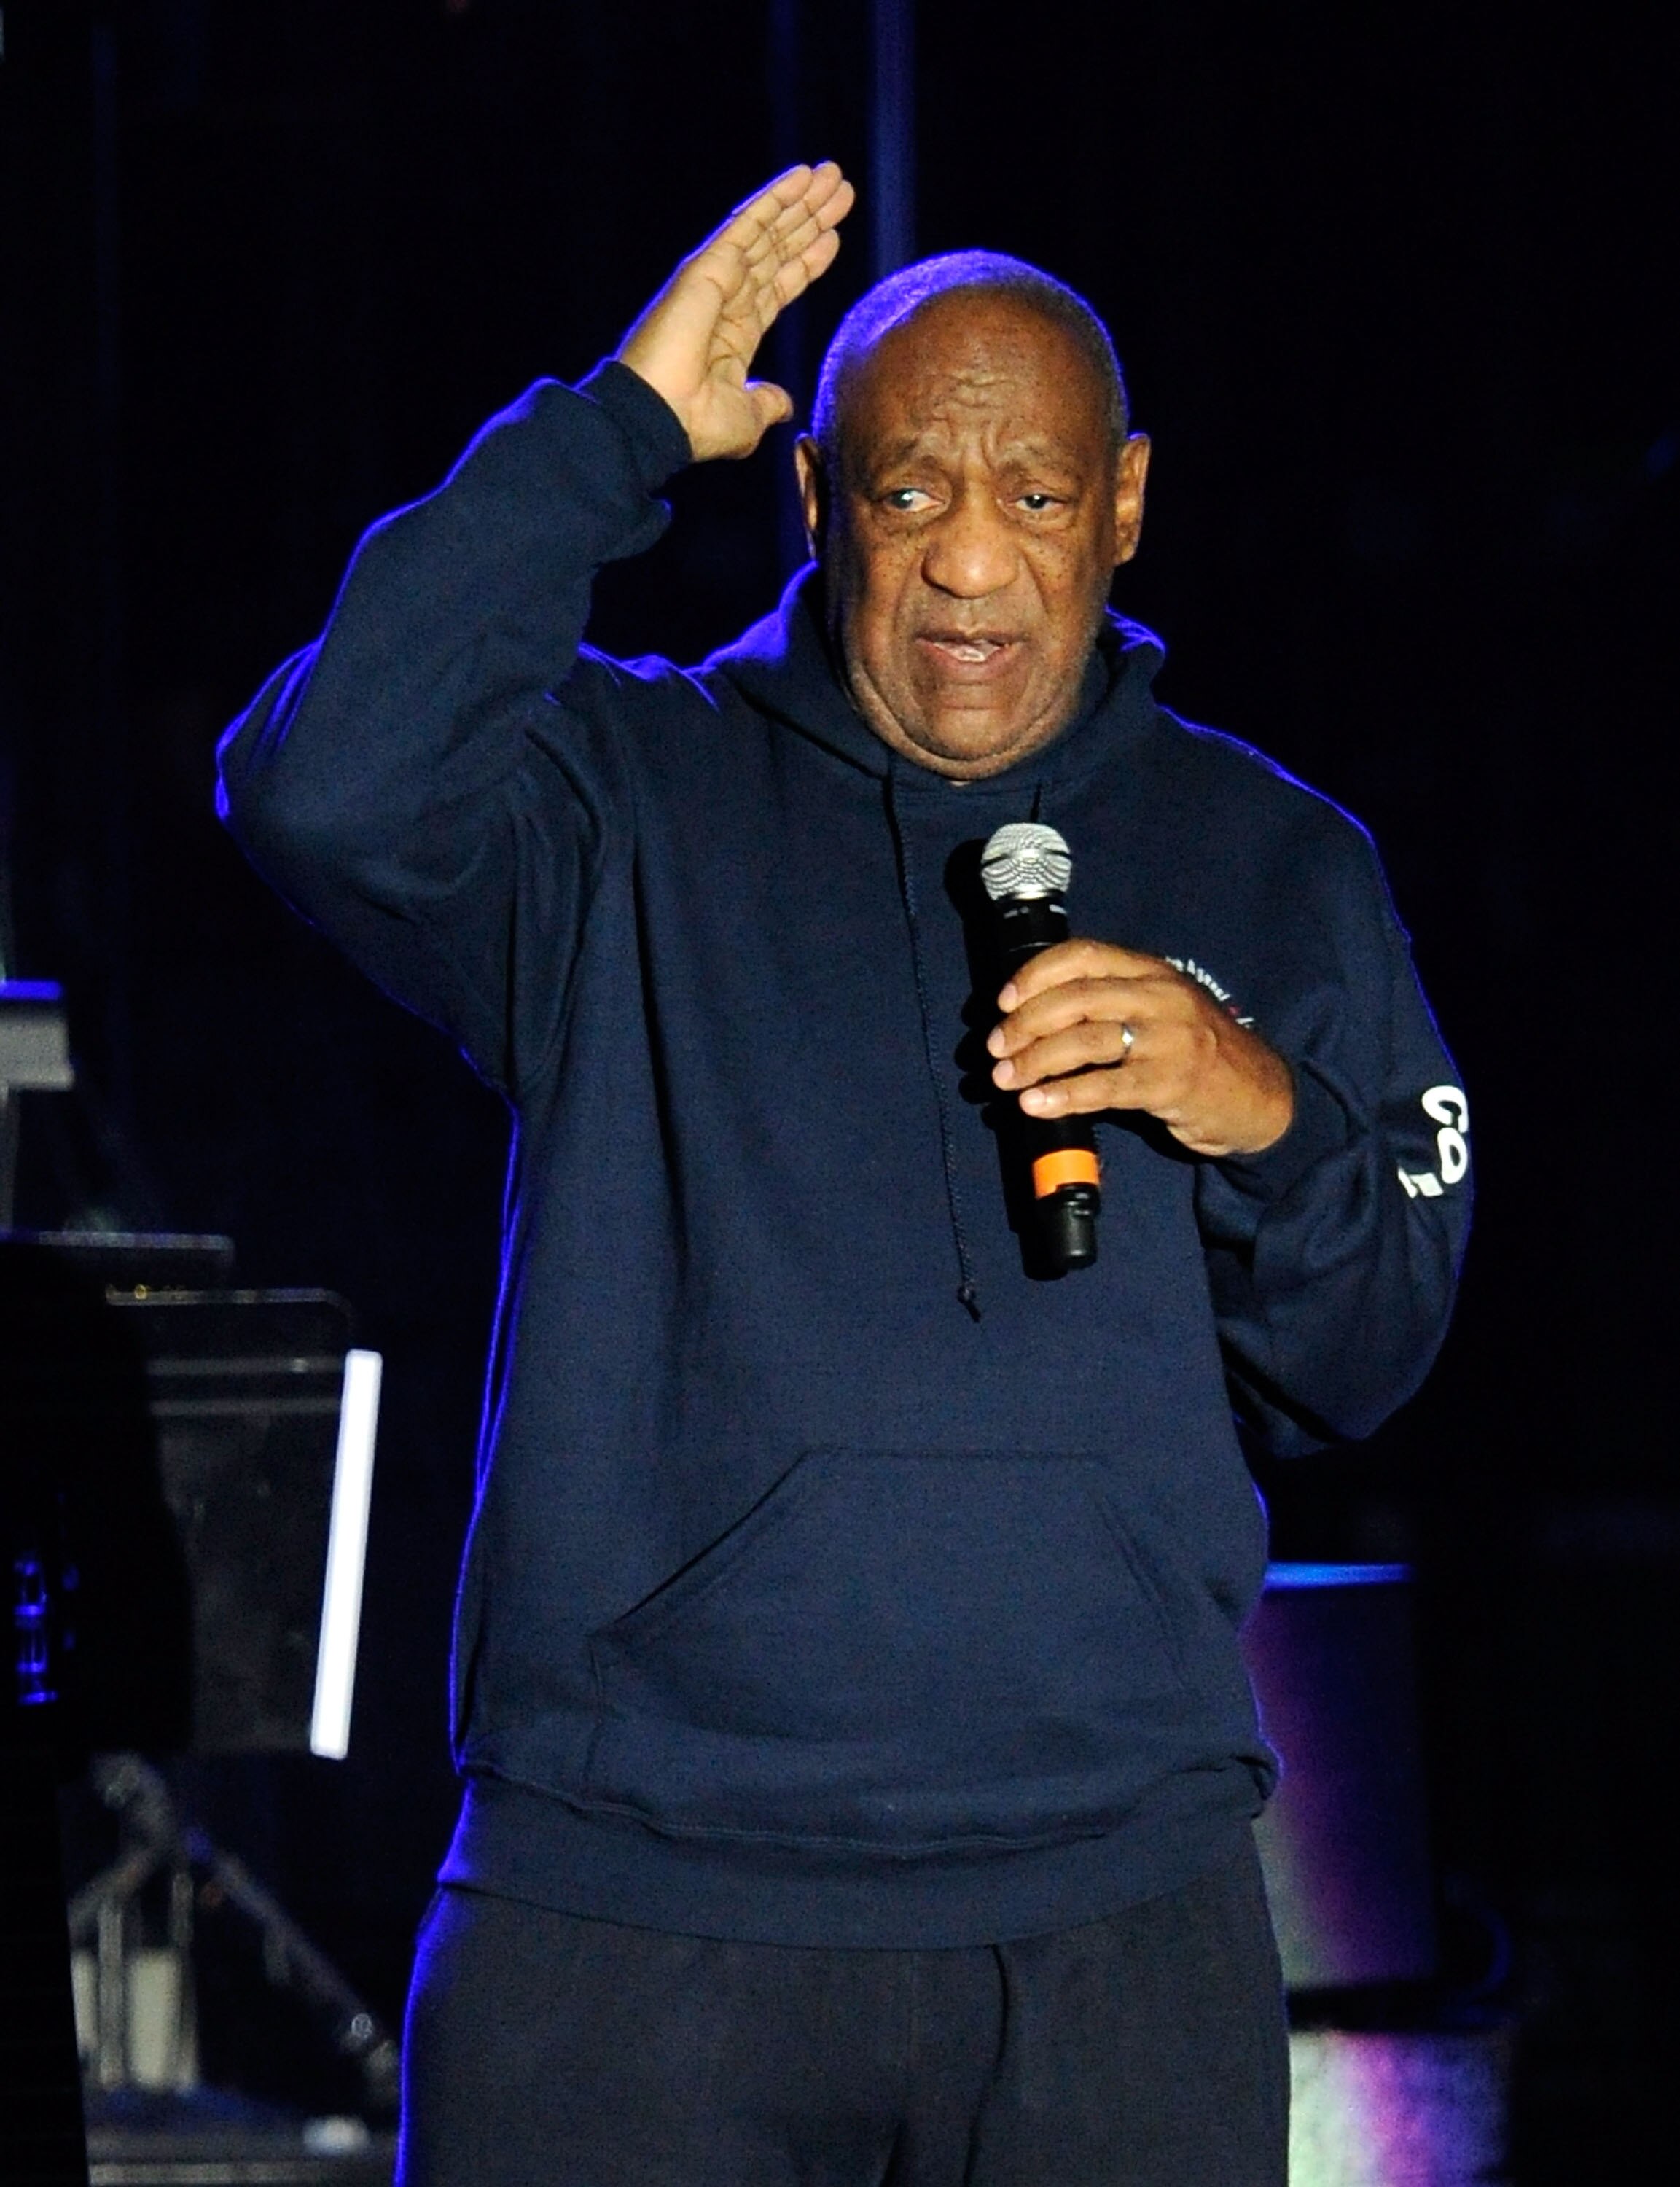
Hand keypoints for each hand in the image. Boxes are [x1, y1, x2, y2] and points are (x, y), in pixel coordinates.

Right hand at [617, 163, 853, 463]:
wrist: (661, 419)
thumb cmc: (696, 426)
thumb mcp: (747, 419)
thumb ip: (766, 403)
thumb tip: (784, 402)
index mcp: (736, 334)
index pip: (779, 286)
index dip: (806, 262)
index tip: (832, 238)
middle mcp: (727, 300)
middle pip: (778, 250)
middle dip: (810, 220)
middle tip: (840, 187)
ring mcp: (716, 280)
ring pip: (767, 230)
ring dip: (800, 201)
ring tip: (832, 173)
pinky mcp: (707, 267)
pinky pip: (746, 224)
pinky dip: (775, 199)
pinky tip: (801, 176)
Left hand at [986, 939, 1294, 1158]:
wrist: (1259, 1094)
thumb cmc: (1196, 1052)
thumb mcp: (1161, 1010)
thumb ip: (1112, 1002)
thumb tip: (1035, 1016)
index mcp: (1152, 971)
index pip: (1084, 955)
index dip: (1035, 974)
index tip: (1003, 1000)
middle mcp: (1160, 997)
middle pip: (1076, 999)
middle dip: (1025, 1023)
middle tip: (996, 1047)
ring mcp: (1169, 1039)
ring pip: (1085, 1041)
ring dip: (1035, 1061)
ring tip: (1007, 1079)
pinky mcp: (1170, 1082)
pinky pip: (1105, 1086)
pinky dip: (1063, 1095)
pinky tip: (1037, 1104)